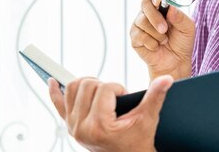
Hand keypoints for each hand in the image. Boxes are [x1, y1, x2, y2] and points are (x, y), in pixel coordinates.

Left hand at [48, 75, 172, 151]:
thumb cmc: (138, 140)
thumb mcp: (148, 118)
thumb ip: (156, 96)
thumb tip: (167, 78)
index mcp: (100, 125)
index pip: (103, 88)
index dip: (117, 87)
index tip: (123, 97)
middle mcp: (81, 126)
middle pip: (86, 84)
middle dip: (103, 85)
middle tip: (113, 97)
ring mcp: (73, 127)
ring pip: (71, 88)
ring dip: (87, 84)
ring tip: (100, 91)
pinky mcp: (70, 126)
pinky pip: (57, 104)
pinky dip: (54, 91)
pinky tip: (51, 80)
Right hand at [130, 0, 194, 80]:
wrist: (175, 62)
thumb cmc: (182, 42)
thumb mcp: (188, 28)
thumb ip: (180, 17)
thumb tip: (170, 8)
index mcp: (161, 6)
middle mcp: (149, 13)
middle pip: (144, 3)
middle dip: (155, 17)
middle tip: (164, 29)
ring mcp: (140, 24)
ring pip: (142, 21)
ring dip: (156, 33)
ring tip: (164, 40)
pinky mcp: (135, 37)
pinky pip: (139, 35)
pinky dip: (151, 43)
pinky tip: (156, 46)